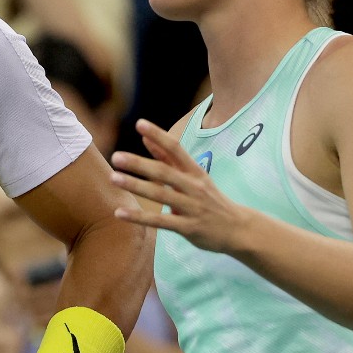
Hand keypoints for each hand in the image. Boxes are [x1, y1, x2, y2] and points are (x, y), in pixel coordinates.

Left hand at [109, 119, 253, 254]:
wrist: (239, 229)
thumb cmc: (211, 200)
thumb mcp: (194, 177)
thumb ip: (169, 159)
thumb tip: (146, 139)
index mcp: (195, 172)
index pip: (176, 148)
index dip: (159, 135)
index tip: (139, 124)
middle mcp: (194, 187)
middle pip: (164, 172)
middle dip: (139, 164)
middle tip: (116, 156)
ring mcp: (192, 207)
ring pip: (161, 195)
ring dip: (136, 186)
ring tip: (114, 178)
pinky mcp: (188, 228)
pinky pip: (161, 222)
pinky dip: (140, 217)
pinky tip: (120, 213)